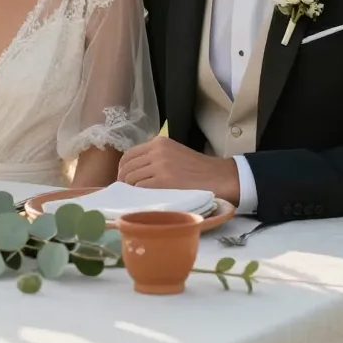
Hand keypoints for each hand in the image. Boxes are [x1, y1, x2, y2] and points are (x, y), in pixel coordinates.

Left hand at [117, 137, 239, 203]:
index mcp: (158, 142)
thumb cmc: (197, 170)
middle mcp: (156, 151)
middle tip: (128, 192)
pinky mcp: (163, 182)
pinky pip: (140, 189)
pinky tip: (145, 199)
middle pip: (127, 167)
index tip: (124, 179)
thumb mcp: (174, 153)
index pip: (129, 155)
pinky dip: (139, 195)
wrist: (219, 177)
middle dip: (124, 180)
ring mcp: (159, 166)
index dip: (123, 169)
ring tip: (138, 197)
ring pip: (131, 179)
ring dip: (131, 189)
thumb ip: (154, 157)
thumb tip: (131, 170)